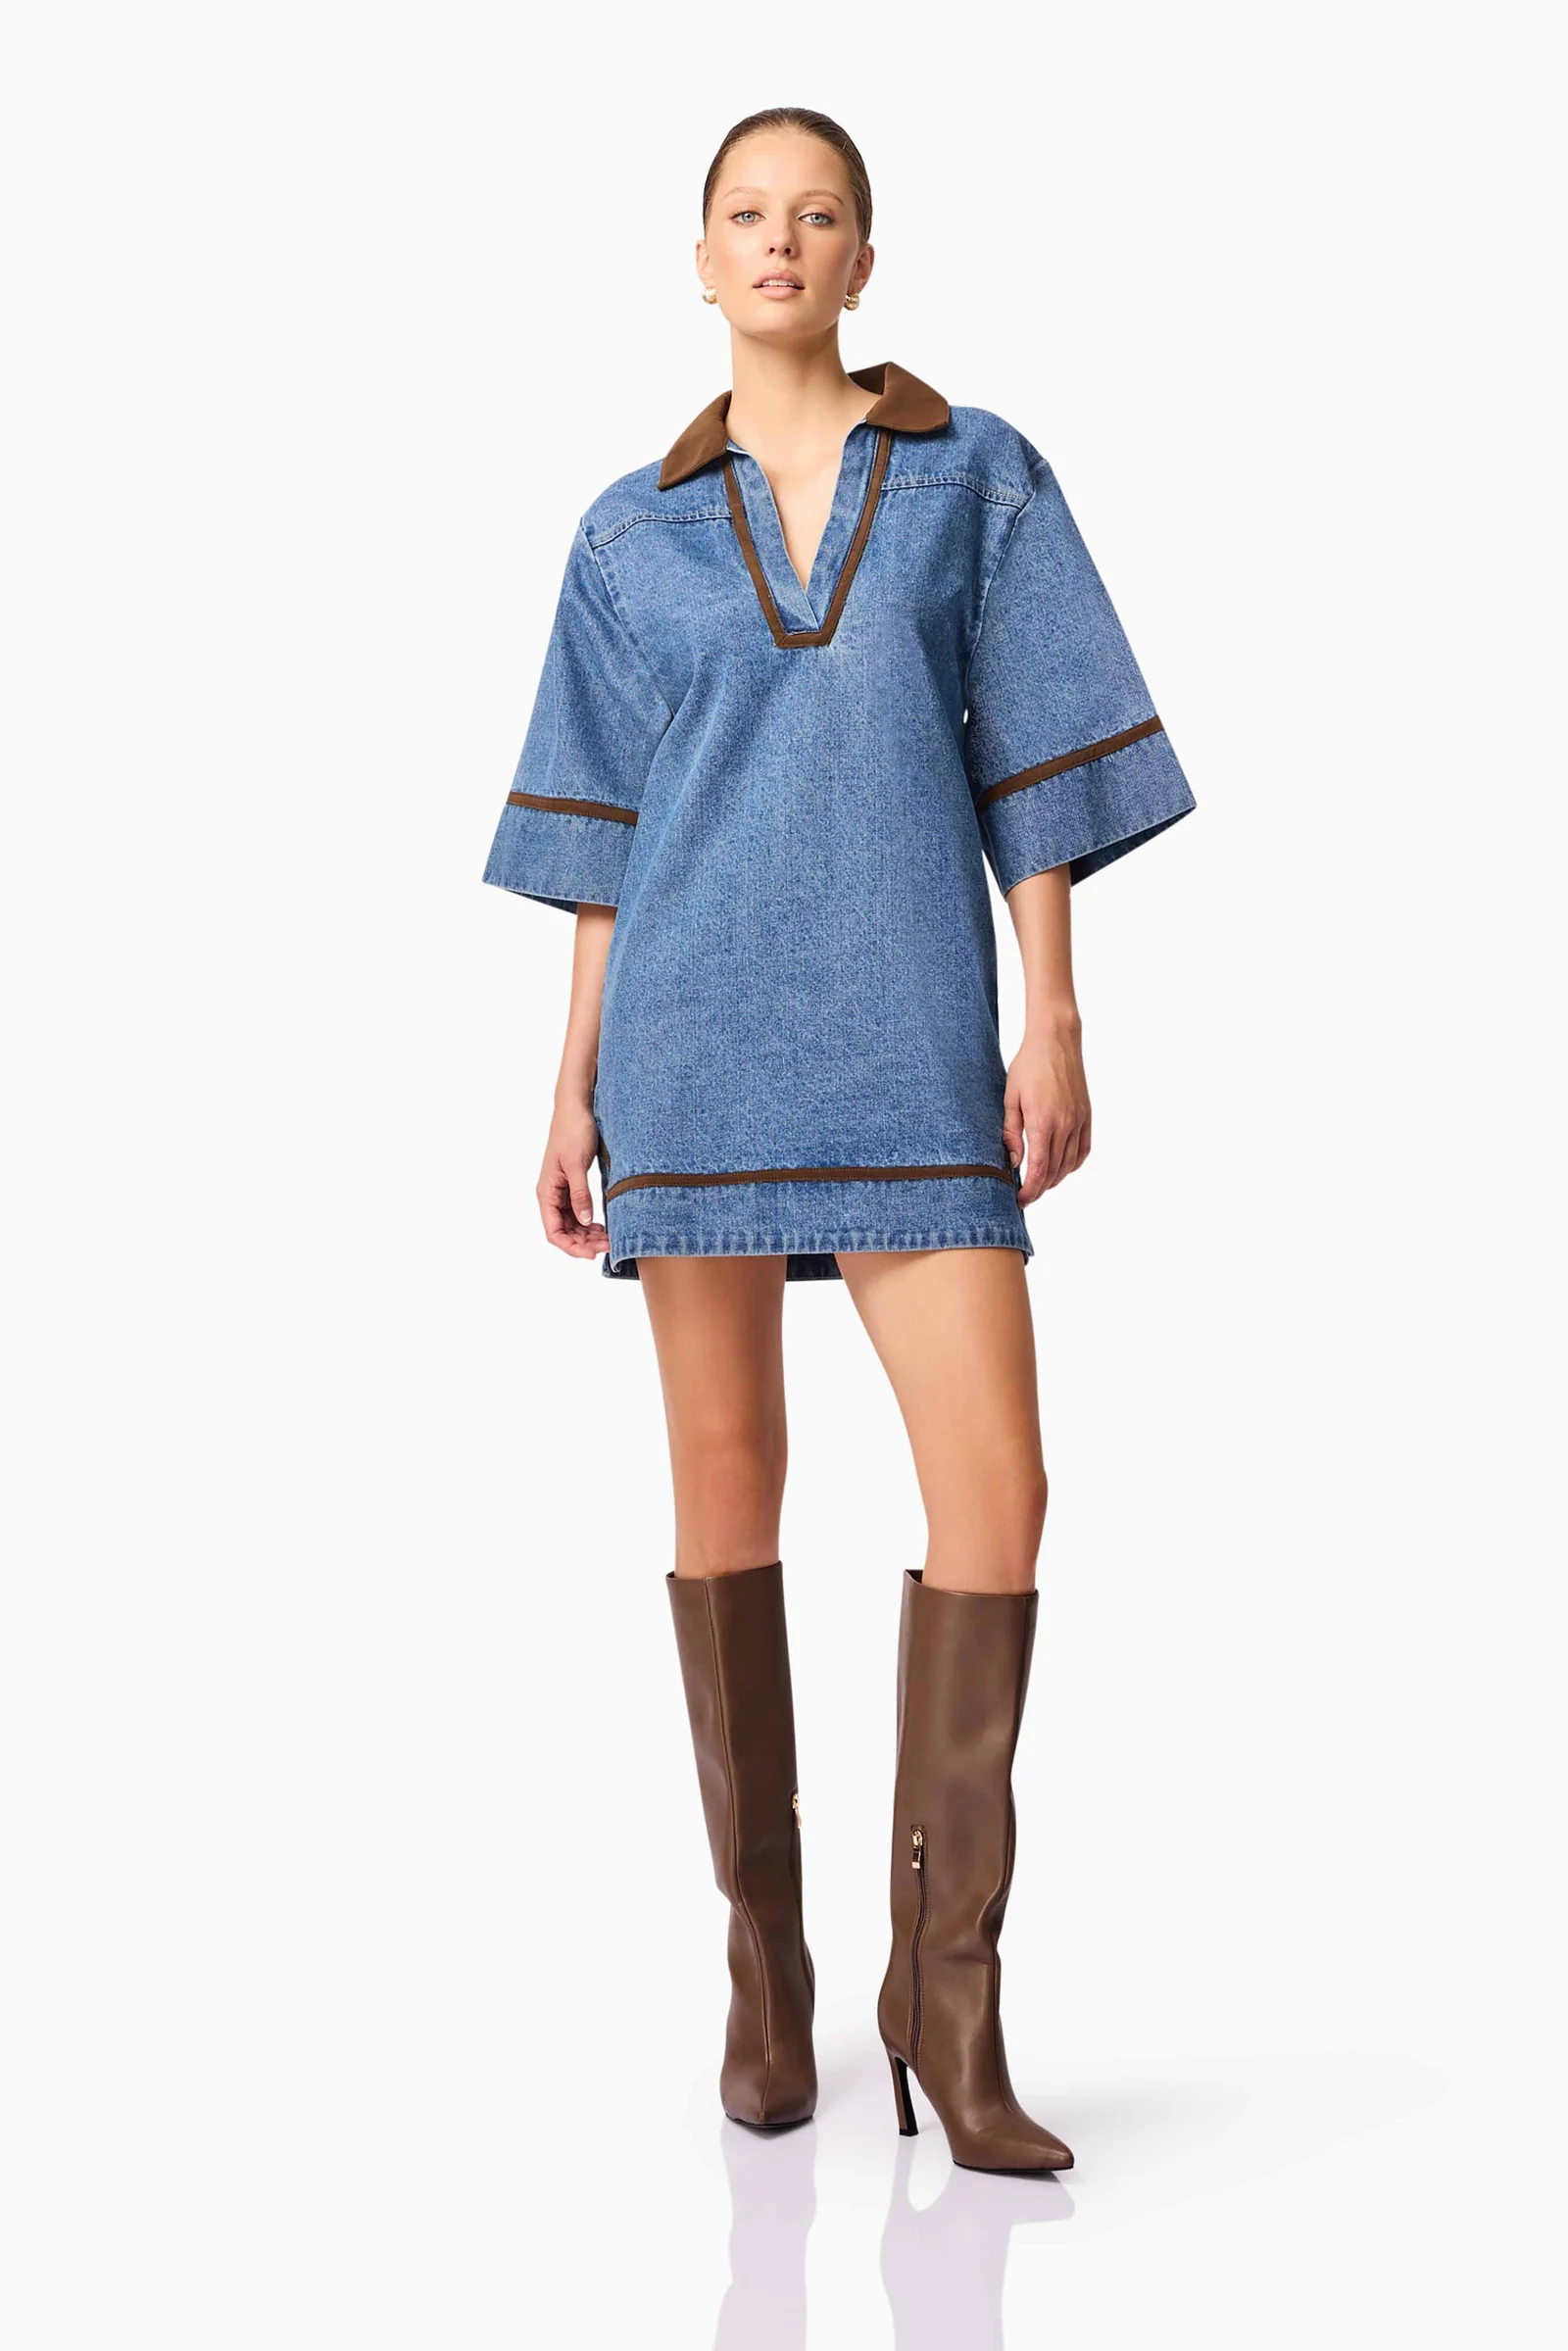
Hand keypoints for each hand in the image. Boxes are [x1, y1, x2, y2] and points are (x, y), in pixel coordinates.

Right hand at [537, 1096, 609, 1260]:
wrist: (576, 1107)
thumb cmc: (573, 1130)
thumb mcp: (577, 1163)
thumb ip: (580, 1193)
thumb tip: (585, 1221)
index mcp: (547, 1191)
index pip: (554, 1231)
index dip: (571, 1247)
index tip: (592, 1253)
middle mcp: (551, 1195)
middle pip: (563, 1232)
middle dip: (583, 1243)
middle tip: (608, 1245)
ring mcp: (561, 1191)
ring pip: (572, 1224)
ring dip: (587, 1235)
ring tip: (609, 1238)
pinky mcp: (572, 1186)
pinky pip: (578, 1213)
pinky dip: (589, 1223)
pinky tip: (603, 1227)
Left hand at [1003, 1013, 1090, 1205]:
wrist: (1056, 1041)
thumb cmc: (1028, 1066)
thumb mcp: (1010, 1098)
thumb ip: (1011, 1132)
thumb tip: (1013, 1161)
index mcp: (1043, 1122)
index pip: (1039, 1169)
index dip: (1030, 1190)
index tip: (1020, 1200)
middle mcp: (1065, 1125)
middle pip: (1054, 1172)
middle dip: (1039, 1189)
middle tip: (1026, 1196)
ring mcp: (1079, 1121)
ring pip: (1069, 1164)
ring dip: (1055, 1179)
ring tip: (1040, 1184)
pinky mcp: (1087, 1115)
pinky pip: (1083, 1150)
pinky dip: (1072, 1164)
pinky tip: (1061, 1168)